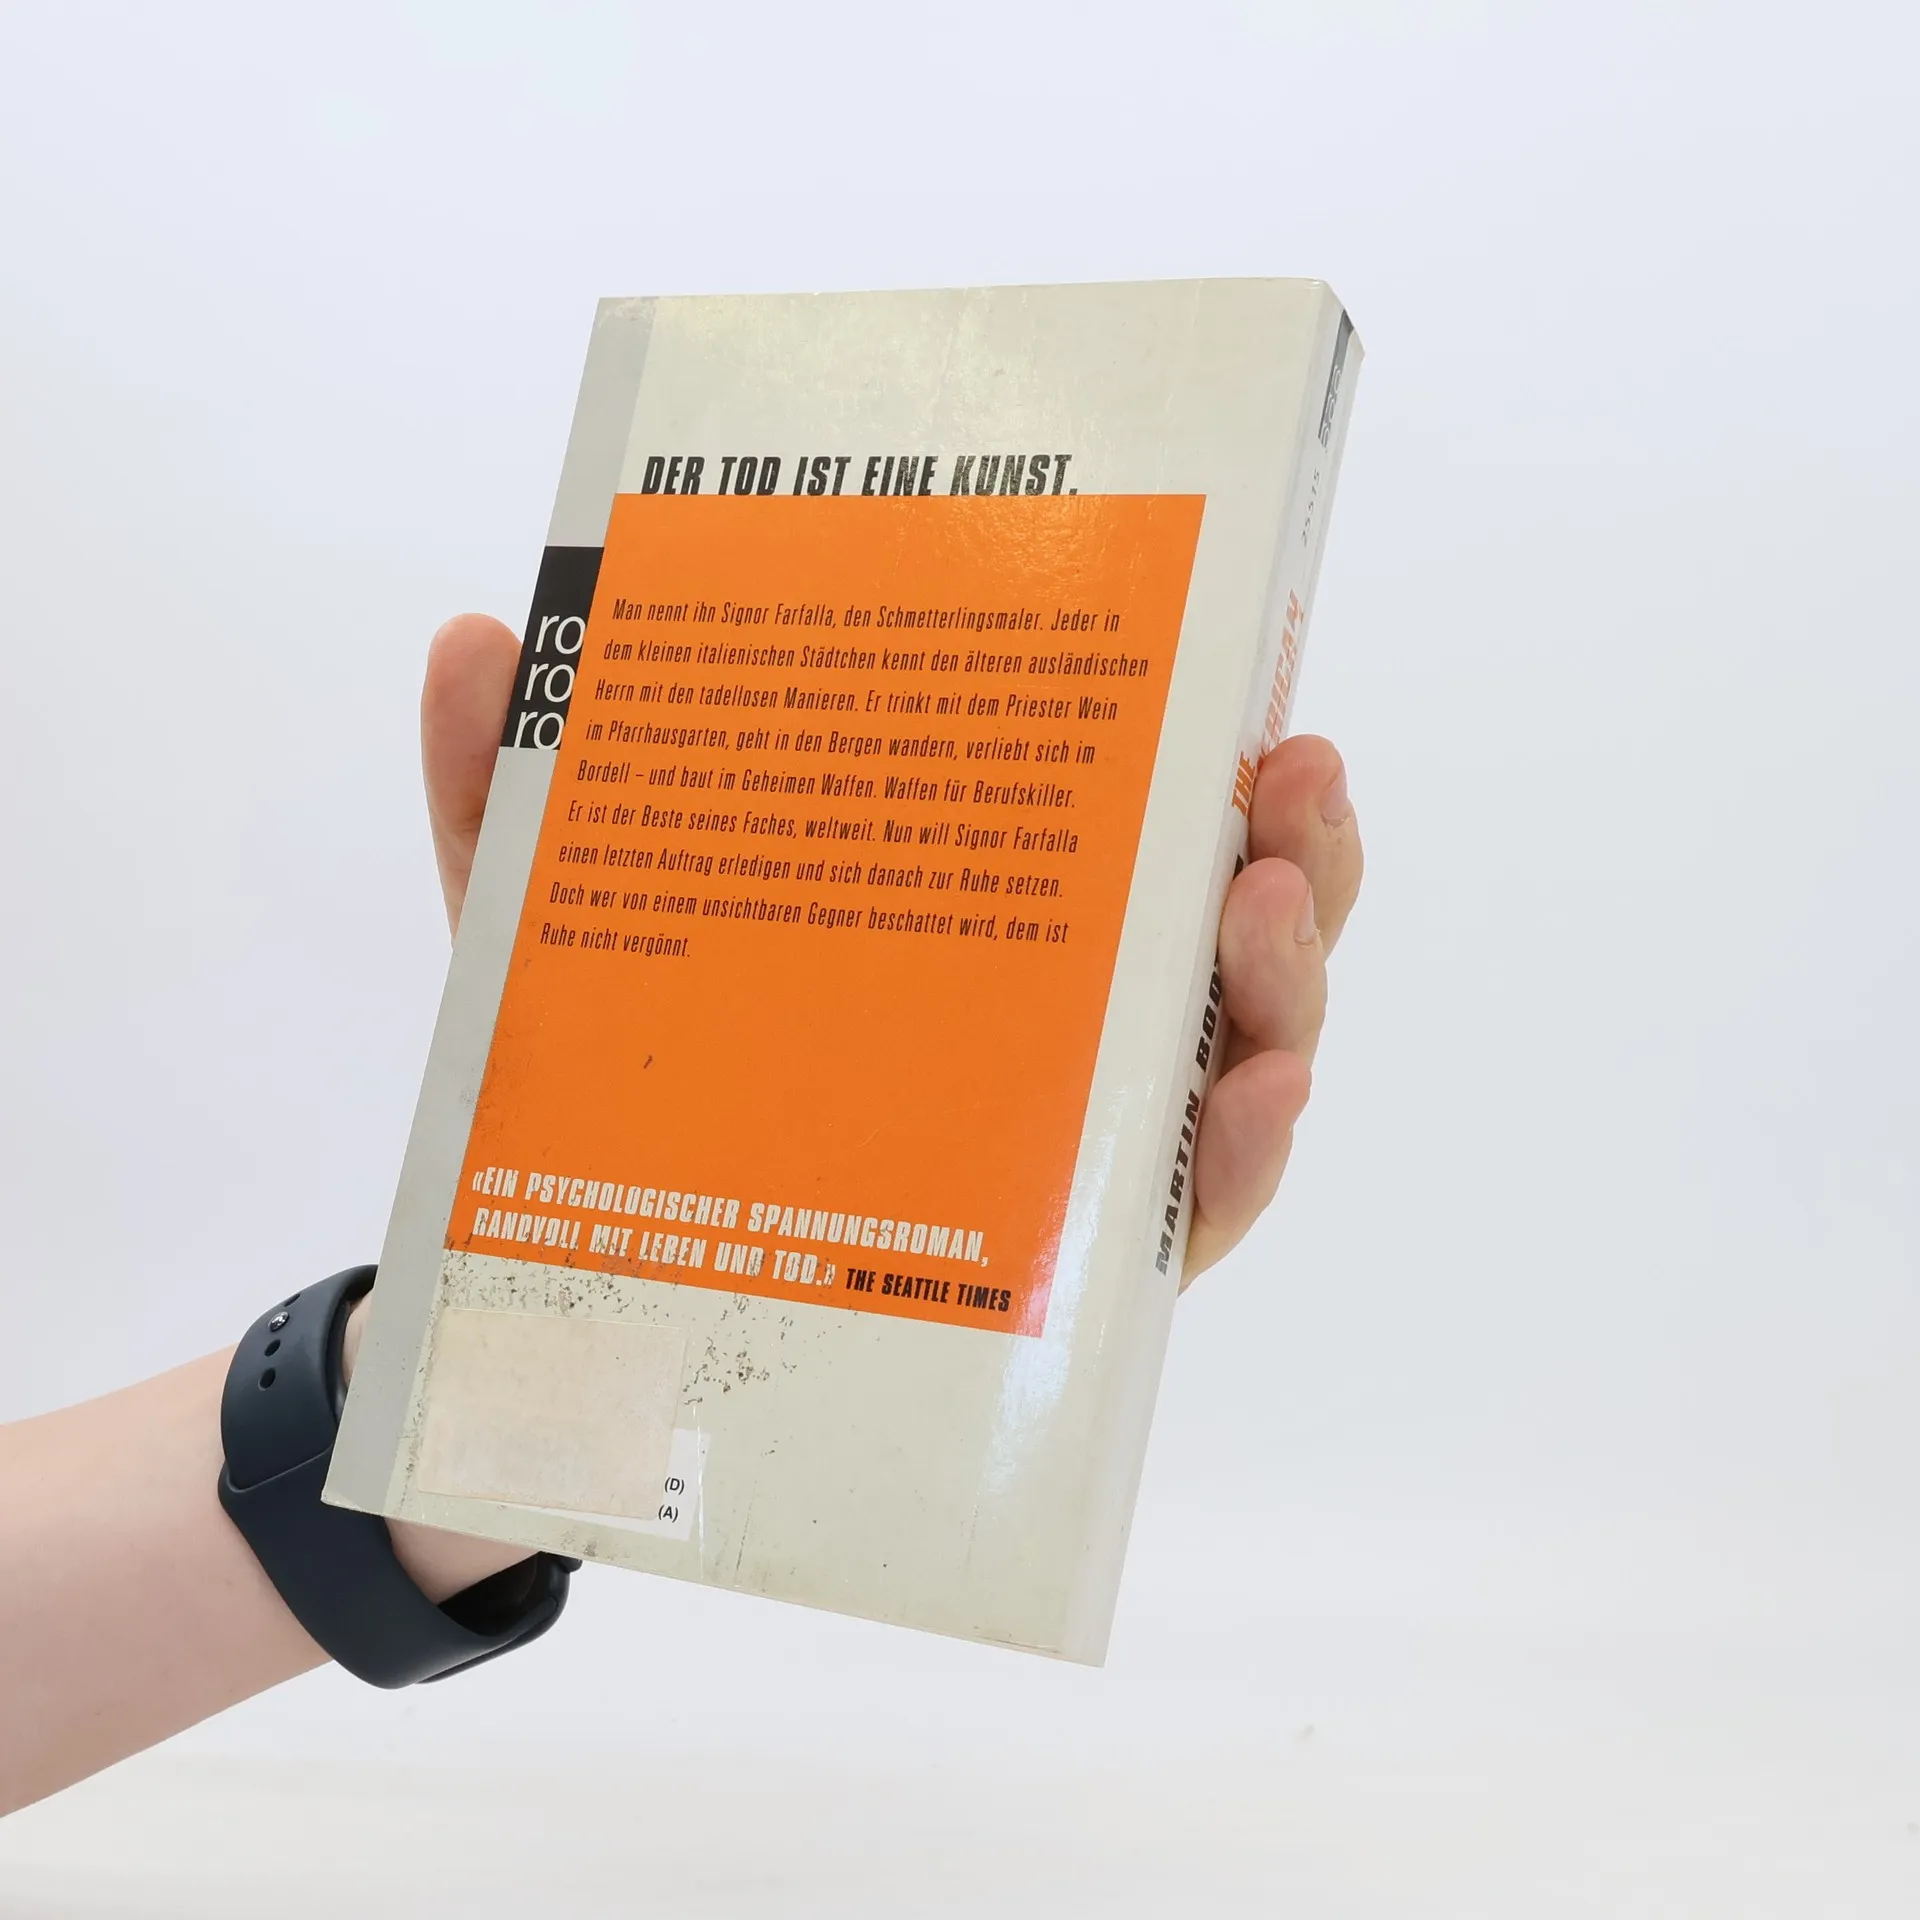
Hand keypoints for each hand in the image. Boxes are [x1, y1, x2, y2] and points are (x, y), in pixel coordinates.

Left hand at [421, 614, 1362, 1285]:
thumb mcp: (556, 934)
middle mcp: (1056, 1013)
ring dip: (1288, 974)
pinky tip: (1255, 1094)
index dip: (1208, 730)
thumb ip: (507, 794)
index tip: (1245, 656)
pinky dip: (1245, 1153)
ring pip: (1240, 1047)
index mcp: (975, 910)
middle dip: (1287, 836)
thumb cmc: (610, 1084)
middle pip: (1217, 915)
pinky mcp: (1078, 1265)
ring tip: (1266, 902)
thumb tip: (471, 634)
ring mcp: (1080, 1138)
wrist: (575, 1298)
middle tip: (1287, 771)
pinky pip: (1191, 1211)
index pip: (1120, 804)